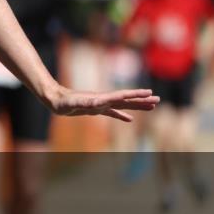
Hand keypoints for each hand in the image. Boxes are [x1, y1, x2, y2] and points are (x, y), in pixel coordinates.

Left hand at [43, 85, 157, 121]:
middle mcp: (103, 100)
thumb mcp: (73, 102)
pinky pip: (113, 113)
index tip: (150, 93)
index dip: (136, 94)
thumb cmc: (63, 101)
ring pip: (123, 105)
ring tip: (151, 107)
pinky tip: (130, 120)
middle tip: (158, 100)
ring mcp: (101, 104)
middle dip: (142, 100)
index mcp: (101, 98)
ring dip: (136, 106)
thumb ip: (85, 102)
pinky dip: (122, 116)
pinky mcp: (96, 110)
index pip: (122, 96)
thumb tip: (97, 102)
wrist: (55, 99)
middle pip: (127, 99)